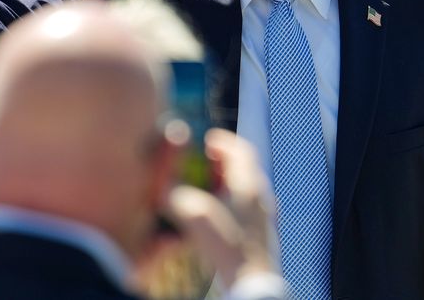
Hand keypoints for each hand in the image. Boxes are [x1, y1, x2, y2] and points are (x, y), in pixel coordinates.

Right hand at [165, 130, 275, 286]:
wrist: (251, 283)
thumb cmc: (226, 247)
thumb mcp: (194, 215)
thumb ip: (174, 194)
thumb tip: (159, 184)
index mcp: (249, 184)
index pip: (241, 150)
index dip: (222, 142)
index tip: (206, 141)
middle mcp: (261, 196)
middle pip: (244, 168)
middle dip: (222, 163)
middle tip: (204, 163)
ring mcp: (264, 216)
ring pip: (246, 188)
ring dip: (227, 183)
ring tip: (207, 189)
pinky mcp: (261, 233)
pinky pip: (247, 208)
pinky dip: (232, 202)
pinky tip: (218, 216)